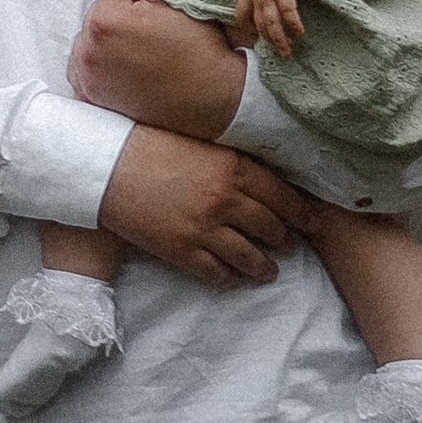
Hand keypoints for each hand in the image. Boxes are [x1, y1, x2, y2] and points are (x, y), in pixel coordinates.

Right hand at [97, 129, 307, 289]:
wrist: (107, 166)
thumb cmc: (149, 146)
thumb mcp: (201, 143)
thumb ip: (232, 161)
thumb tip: (259, 177)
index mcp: (234, 169)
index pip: (284, 197)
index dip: (303, 214)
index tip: (314, 222)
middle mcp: (226, 201)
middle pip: (271, 229)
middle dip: (285, 240)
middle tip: (291, 245)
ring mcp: (205, 229)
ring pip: (250, 257)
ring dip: (264, 267)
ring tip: (269, 271)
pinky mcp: (182, 251)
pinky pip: (218, 273)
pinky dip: (231, 279)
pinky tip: (235, 279)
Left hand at [233, 0, 303, 55]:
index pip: (243, 13)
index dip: (248, 26)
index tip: (255, 36)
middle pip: (258, 23)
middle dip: (267, 40)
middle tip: (277, 51)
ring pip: (270, 22)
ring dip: (278, 39)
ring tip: (287, 51)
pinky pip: (287, 12)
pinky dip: (293, 24)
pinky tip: (300, 33)